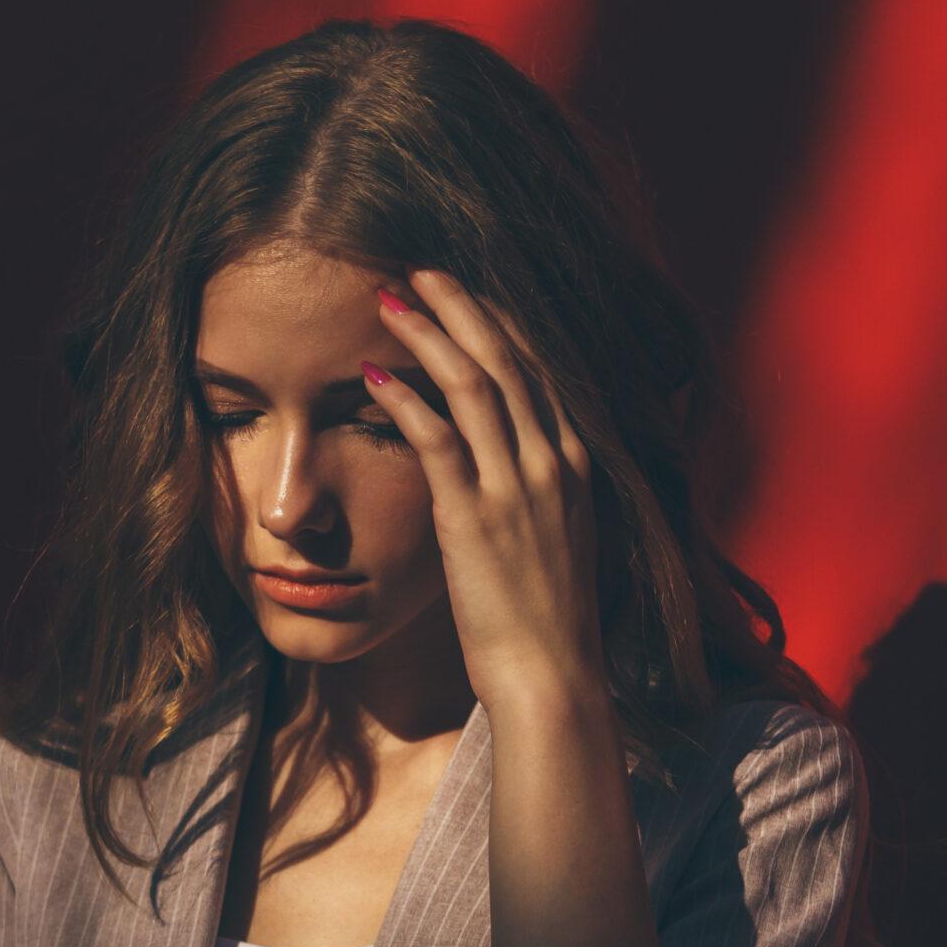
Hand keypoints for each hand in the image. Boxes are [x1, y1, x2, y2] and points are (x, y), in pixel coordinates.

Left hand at [360, 267, 606, 713]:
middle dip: (463, 306)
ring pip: (472, 385)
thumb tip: (510, 472)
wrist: (554, 676)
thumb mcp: (558, 540)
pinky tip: (372, 373)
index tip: (465, 294)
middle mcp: (551, 463)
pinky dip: (404, 400)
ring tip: (390, 299)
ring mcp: (516, 488)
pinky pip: (438, 439)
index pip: (538, 370)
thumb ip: (539, 494)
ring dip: (428, 334)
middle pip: (507, 359)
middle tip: (421, 269)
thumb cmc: (549, 621)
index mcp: (574, 464)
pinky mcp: (475, 519)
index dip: (499, 323)